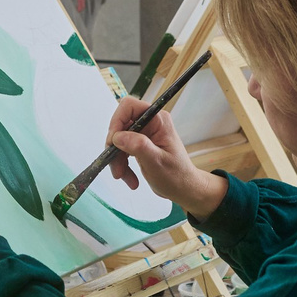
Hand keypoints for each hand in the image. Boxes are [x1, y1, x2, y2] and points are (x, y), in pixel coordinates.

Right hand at [105, 98, 228, 219]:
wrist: (183, 189)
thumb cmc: (177, 176)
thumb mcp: (157, 162)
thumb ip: (139, 146)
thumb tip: (118, 136)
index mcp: (158, 120)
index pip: (129, 106)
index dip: (117, 121)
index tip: (113, 142)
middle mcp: (151, 123)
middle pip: (120, 125)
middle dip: (115, 147)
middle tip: (117, 167)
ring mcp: (145, 134)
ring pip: (118, 140)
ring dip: (117, 160)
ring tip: (124, 177)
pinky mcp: (139, 145)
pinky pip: (122, 150)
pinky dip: (122, 164)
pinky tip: (130, 178)